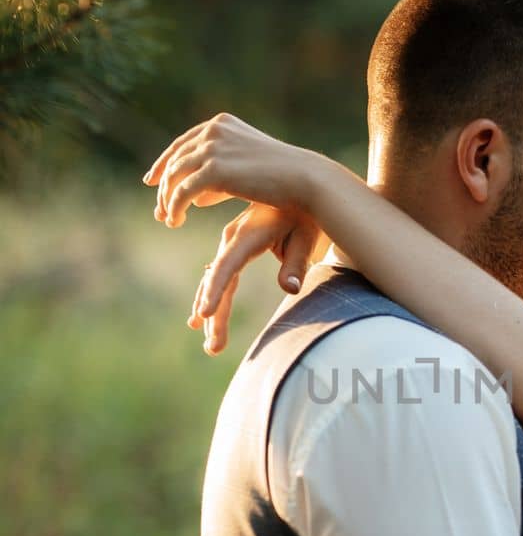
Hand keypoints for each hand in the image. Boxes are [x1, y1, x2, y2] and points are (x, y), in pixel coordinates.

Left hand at [142, 111, 317, 226]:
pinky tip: (175, 221)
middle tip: (160, 208)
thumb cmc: (285, 176)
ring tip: (168, 219)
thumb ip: (222, 173)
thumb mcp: (248, 166)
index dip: (164, 162)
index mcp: (221, 124)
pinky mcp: (214, 171)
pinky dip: (174, 208)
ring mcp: (212, 149)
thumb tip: (196, 196)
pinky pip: (182, 192)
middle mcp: (213, 131)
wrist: (304, 178)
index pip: (183, 143)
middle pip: (175, 160)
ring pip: (174, 176)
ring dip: (167, 200)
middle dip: (163, 186)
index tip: (152, 180)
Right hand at [187, 202, 327, 354]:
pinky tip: (202, 318)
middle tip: (214, 349)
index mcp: (247, 235)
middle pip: (218, 281)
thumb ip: (296, 262)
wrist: (302, 186)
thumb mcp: (306, 236)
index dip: (214, 292)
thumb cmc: (307, 215)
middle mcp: (233, 238)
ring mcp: (231, 242)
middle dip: (214, 315)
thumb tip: (290, 288)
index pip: (225, 268)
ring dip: (212, 311)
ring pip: (216, 281)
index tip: (204, 315)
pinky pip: (219, 274)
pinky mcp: (235, 246)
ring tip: (211, 345)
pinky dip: (212, 296)